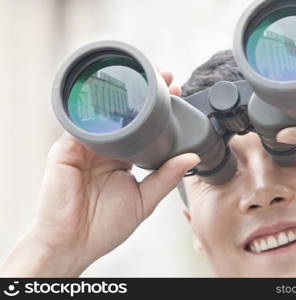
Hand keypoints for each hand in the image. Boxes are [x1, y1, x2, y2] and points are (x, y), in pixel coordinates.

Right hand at [0, 72, 199, 276]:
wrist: (73, 243)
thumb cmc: (105, 226)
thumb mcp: (144, 200)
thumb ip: (166, 178)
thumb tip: (192, 158)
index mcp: (123, 158)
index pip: (144, 129)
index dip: (160, 112)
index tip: (177, 95)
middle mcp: (106, 148)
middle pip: (127, 115)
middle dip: (146, 95)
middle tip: (167, 77)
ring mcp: (86, 146)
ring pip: (106, 113)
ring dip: (125, 95)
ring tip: (149, 79)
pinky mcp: (67, 148)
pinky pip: (82, 123)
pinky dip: (98, 109)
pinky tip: (117, 96)